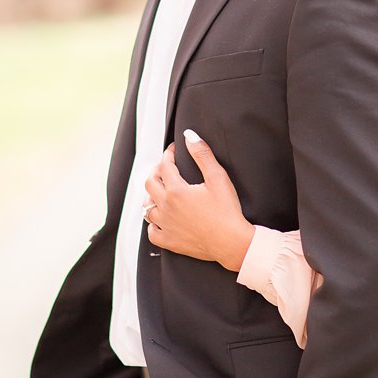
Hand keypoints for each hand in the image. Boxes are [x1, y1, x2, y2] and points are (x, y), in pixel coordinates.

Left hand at [144, 130, 253, 271]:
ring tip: (160, 192)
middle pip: (150, 183)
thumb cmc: (227, 211)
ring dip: (151, 196)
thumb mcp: (218, 178)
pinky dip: (153, 223)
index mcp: (177, 190)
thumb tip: (189, 136)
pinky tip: (160, 219)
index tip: (174, 150)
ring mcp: (165, 225)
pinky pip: (151, 231)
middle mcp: (166, 207)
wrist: (231, 242)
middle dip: (156, 171)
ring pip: (147, 207)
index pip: (165, 166)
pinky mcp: (168, 241)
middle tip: (165, 167)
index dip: (169, 154)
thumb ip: (202, 155)